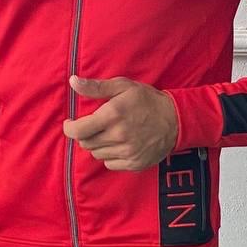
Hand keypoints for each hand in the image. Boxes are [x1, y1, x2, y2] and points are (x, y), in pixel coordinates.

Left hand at [63, 75, 178, 170]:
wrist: (176, 121)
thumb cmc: (148, 101)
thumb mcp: (123, 86)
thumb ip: (96, 87)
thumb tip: (73, 81)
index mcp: (112, 115)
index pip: (78, 131)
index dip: (69, 128)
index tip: (71, 123)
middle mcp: (118, 136)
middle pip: (86, 144)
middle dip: (85, 135)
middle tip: (94, 126)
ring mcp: (127, 152)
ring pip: (97, 154)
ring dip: (98, 145)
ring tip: (110, 134)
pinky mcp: (134, 163)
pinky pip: (110, 164)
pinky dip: (110, 156)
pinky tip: (120, 145)